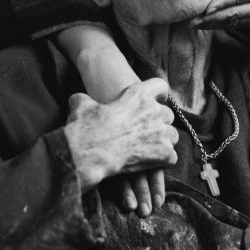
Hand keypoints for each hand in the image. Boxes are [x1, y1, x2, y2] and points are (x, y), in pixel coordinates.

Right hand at [60, 27, 168, 216]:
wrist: (90, 152)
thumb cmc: (86, 127)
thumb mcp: (81, 106)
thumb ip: (84, 100)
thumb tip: (76, 100)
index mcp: (137, 94)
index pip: (160, 85)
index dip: (160, 93)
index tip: (159, 99)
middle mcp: (153, 110)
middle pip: (168, 114)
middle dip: (160, 123)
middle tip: (148, 132)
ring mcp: (160, 132)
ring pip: (173, 136)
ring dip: (164, 142)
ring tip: (151, 150)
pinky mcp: (163, 153)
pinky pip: (172, 157)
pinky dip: (164, 162)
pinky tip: (153, 164)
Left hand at [191, 0, 249, 33]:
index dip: (223, 3)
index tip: (207, 7)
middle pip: (231, 14)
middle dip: (210, 19)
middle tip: (190, 21)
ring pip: (230, 23)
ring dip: (211, 25)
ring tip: (192, 25)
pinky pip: (234, 26)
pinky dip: (219, 26)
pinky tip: (205, 26)